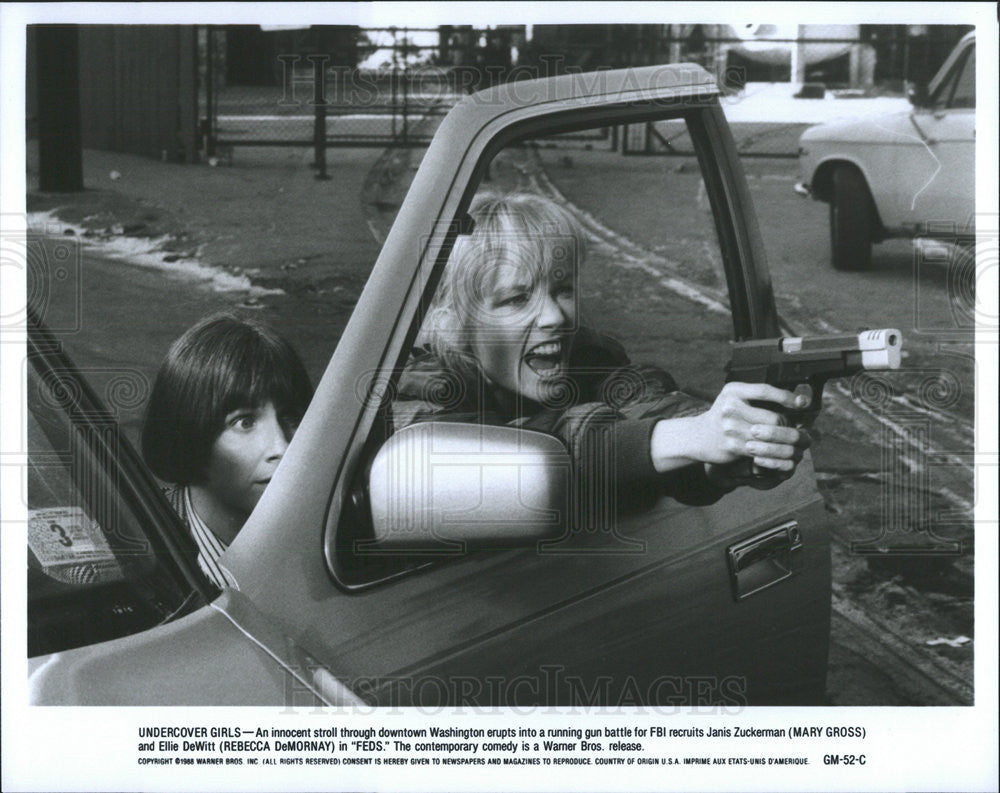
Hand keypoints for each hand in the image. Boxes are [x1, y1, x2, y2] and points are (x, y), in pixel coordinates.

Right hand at [692, 382, 810, 488]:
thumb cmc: (723, 415)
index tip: (802, 403)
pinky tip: (774, 450)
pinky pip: (762, 449)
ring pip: (770, 435)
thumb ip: (757, 396)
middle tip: (791, 427)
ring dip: (782, 439)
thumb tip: (796, 400)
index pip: (766, 391)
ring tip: (785, 439)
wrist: (698, 436)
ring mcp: (731, 428)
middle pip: (774, 417)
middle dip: (787, 424)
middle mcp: (730, 407)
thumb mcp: (734, 397)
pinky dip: (772, 451)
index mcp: (733, 390)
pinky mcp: (733, 446)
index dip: (787, 397)